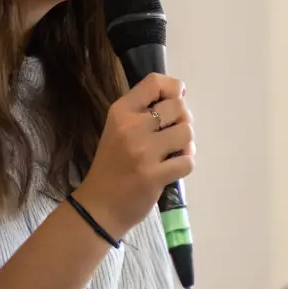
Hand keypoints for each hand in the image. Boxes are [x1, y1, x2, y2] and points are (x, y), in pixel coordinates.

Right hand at [74, 73, 194, 236]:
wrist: (99, 206)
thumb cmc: (112, 165)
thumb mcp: (119, 128)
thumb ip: (144, 110)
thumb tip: (180, 92)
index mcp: (121, 111)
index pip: (155, 82)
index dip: (173, 88)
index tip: (173, 102)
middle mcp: (131, 127)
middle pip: (178, 106)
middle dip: (182, 120)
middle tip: (172, 135)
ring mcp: (143, 152)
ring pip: (187, 132)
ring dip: (186, 144)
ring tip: (172, 153)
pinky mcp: (154, 175)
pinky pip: (188, 161)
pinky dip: (184, 164)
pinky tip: (172, 168)